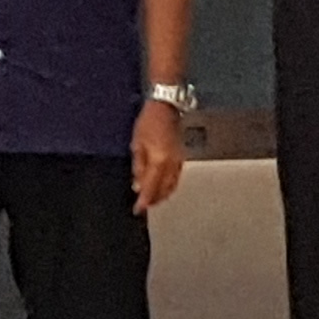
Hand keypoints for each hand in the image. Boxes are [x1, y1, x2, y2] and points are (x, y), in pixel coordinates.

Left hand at [131, 98, 188, 214]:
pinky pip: (177, 177)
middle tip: (144, 207)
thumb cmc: (149, 123)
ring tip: (153, 199)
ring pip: (172, 185)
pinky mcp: (182, 157)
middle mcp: (172, 164)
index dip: (144, 201)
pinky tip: (163, 187)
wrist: (166, 108)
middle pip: (164, 189)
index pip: (152, 187)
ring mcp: (179, 161)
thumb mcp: (137, 145)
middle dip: (154, 200)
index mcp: (160, 161)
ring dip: (163, 194)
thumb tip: (138, 185)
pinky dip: (169, 186)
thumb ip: (139, 168)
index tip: (138, 210)